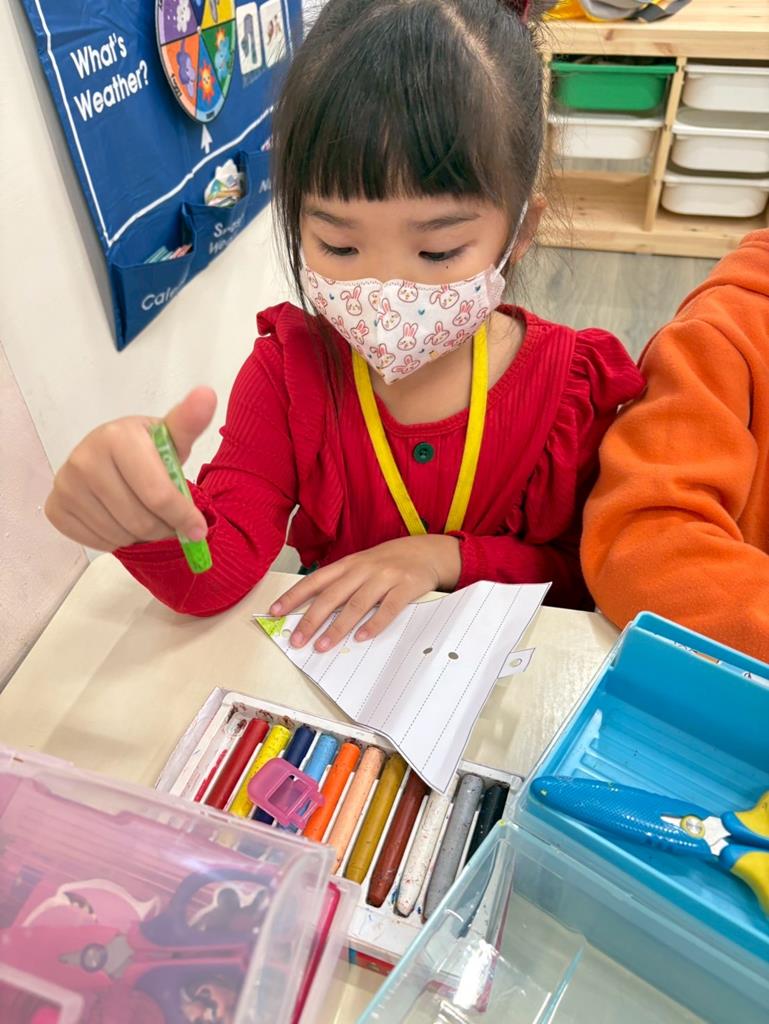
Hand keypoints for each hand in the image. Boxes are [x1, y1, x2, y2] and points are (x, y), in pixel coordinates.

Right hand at [45, 388, 216, 550]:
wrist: (109, 456)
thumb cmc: (147, 449)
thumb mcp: (170, 437)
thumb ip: (189, 422)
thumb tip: (207, 395)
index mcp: (117, 438)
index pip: (158, 495)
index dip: (183, 517)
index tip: (197, 530)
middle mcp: (84, 459)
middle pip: (140, 520)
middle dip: (163, 528)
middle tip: (169, 522)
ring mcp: (66, 484)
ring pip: (120, 534)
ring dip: (141, 536)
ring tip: (146, 517)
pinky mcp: (56, 507)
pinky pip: (98, 542)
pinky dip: (116, 540)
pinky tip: (121, 520)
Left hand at [271, 535, 461, 650]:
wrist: (428, 551)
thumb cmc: (390, 562)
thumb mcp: (363, 566)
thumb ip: (342, 584)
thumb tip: (314, 611)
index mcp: (349, 564)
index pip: (315, 580)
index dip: (294, 596)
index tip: (275, 611)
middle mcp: (364, 569)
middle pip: (332, 596)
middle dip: (311, 619)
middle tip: (297, 640)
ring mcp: (385, 577)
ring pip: (356, 604)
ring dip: (337, 627)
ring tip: (323, 646)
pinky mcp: (406, 587)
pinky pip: (388, 608)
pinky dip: (374, 624)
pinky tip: (361, 638)